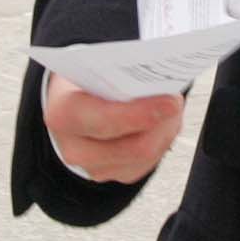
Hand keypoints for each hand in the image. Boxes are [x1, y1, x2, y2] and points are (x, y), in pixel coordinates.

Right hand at [43, 74, 185, 184]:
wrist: (72, 100)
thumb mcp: (94, 65)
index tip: (171, 101)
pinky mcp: (117, 175)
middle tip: (176, 100)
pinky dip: (161, 139)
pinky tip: (162, 121)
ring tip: (170, 106)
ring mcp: (95, 167)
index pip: (105, 121)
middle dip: (162, 123)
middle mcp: (75, 149)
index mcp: (63, 115)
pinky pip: (150, 162)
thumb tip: (160, 80)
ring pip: (147, 156)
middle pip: (134, 147)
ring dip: (165, 130)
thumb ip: (122, 72)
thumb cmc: (87, 79)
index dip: (141, 114)